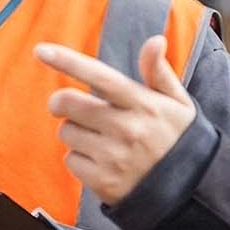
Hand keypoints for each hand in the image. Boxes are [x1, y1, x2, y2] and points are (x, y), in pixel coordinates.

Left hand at [36, 35, 193, 206]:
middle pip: (68, 103)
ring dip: (74, 132)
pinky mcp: (103, 181)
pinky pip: (70, 160)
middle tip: (72, 107)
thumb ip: (159, 71)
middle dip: (62, 102)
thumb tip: (155, 40)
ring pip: (66, 132)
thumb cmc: (178, 138)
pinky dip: (79, 159)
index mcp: (144, 104)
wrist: (188, 188)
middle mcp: (127, 128)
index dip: (68, 62)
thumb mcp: (177, 102)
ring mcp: (113, 156)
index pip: (100, 77)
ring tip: (98, 139)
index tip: (41, 51)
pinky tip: (100, 161)